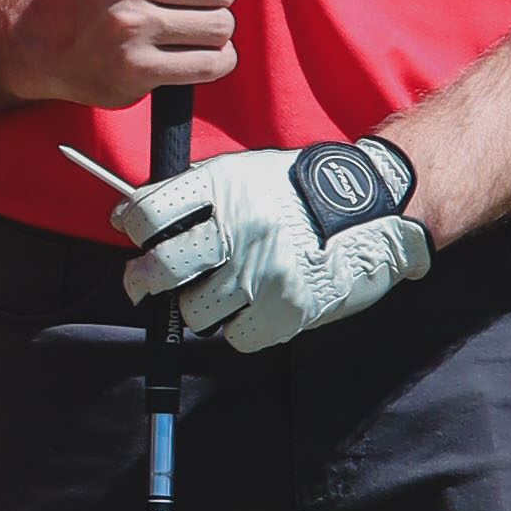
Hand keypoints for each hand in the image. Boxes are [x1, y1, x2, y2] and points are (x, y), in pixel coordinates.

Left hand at [113, 134, 430, 354]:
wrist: (378, 206)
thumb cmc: (302, 192)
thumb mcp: (247, 172)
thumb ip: (196, 193)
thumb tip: (132, 217)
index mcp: (224, 186)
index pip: (149, 212)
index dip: (132, 227)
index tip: (135, 237)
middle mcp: (240, 227)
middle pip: (162, 268)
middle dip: (143, 281)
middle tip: (144, 284)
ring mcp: (264, 271)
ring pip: (196, 312)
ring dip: (202, 308)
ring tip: (227, 291)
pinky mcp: (287, 309)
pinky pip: (236, 338)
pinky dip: (240, 329)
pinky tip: (256, 308)